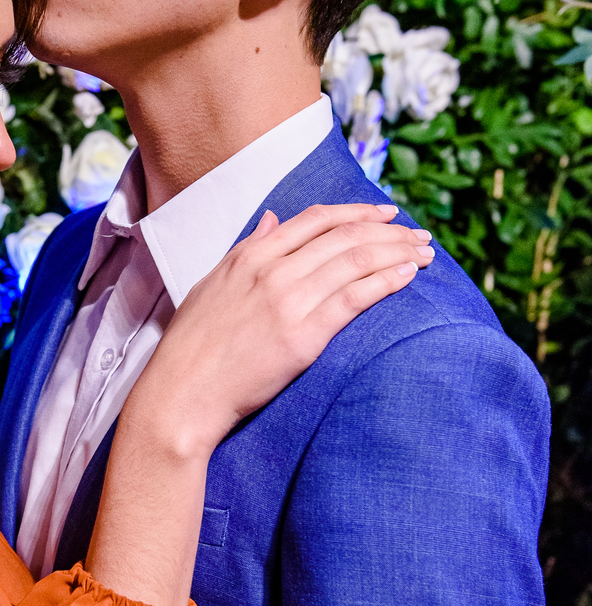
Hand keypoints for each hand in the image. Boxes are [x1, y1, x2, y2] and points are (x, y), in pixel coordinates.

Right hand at [134, 202, 433, 455]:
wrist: (182, 393)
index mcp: (249, 255)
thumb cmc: (192, 346)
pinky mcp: (304, 335)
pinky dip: (386, 281)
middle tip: (419, 235)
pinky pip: (355, 297)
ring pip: (356, 260)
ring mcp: (288, 300)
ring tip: (424, 253)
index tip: (386, 215)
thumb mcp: (210, 284)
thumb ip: (246, 249)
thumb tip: (271, 219)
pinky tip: (408, 276)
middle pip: (345, 235)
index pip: (316, 219)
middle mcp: (272, 270)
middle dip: (390, 232)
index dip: (357, 212)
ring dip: (397, 252)